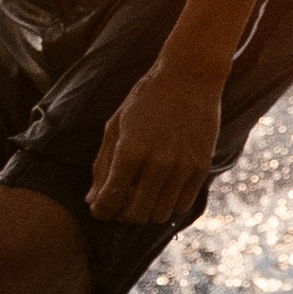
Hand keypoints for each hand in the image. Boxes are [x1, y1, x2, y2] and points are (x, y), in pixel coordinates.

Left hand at [87, 60, 222, 225]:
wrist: (189, 78)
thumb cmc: (145, 100)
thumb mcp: (115, 126)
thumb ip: (102, 165)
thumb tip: (92, 200)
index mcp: (130, 152)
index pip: (109, 202)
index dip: (101, 211)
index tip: (99, 208)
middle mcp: (157, 164)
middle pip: (135, 215)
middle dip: (122, 214)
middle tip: (120, 201)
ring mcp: (182, 168)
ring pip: (160, 215)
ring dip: (147, 211)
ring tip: (142, 194)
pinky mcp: (201, 169)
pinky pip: (182, 205)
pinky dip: (169, 204)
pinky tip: (162, 188)